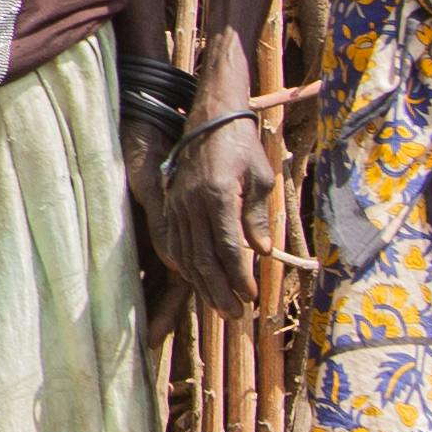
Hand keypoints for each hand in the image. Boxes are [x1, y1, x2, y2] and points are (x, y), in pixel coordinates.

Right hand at [160, 112, 276, 321]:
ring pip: (186, 254)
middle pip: (202, 258)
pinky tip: (195, 280)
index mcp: (216, 196)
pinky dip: (184, 265)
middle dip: (219, 290)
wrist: (210, 117)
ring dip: (202, 284)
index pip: (227, 247)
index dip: (239, 276)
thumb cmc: (241, 144)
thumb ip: (257, 217)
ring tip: (219, 305)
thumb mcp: (260, 178)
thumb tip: (261, 253)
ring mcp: (177, 204)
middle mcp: (191, 203)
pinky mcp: (171, 203)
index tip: (250, 295)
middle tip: (235, 314)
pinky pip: (174, 242)